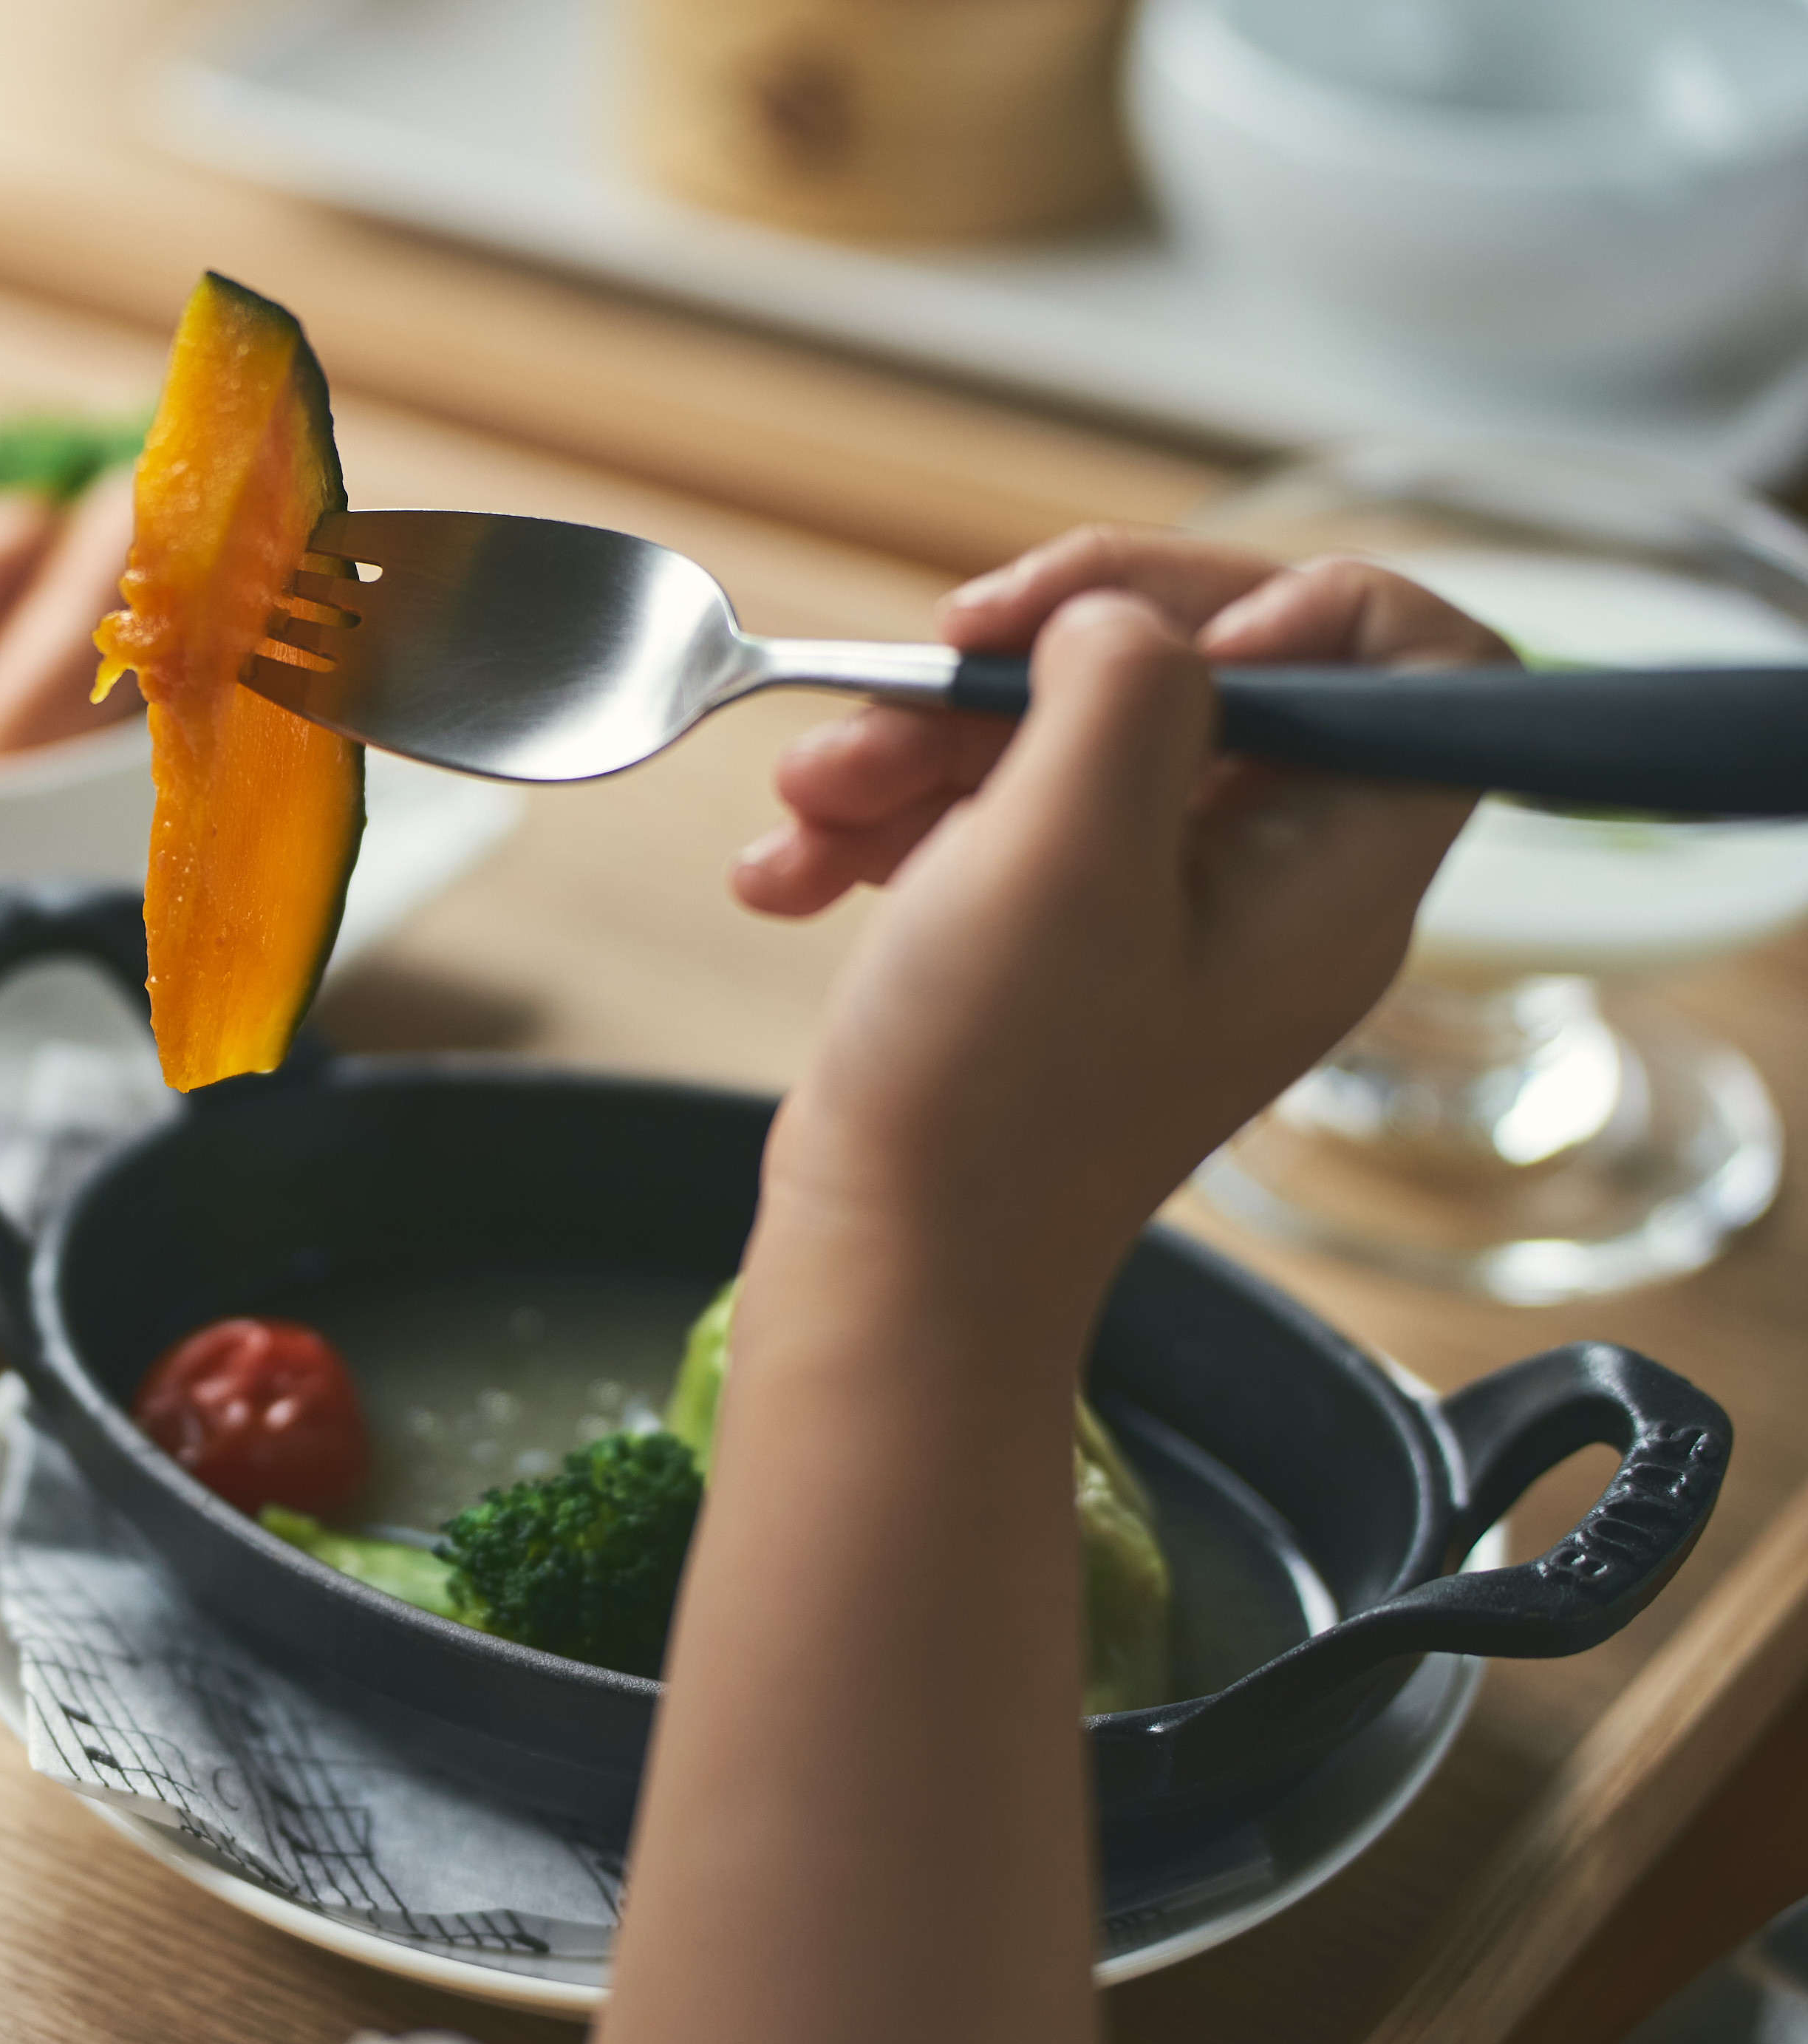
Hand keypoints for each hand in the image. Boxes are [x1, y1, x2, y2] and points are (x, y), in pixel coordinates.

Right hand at [732, 528, 1509, 1327]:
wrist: (891, 1265)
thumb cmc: (992, 1097)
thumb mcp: (1068, 848)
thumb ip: (1125, 685)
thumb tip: (1115, 621)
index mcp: (1334, 870)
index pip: (1416, 660)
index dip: (1298, 606)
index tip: (1152, 642)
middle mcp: (1267, 882)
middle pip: (1198, 669)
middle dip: (1033, 664)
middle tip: (933, 670)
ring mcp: (1153, 911)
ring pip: (1062, 735)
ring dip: (920, 742)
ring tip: (813, 803)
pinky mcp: (1052, 937)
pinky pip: (989, 815)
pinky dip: (888, 818)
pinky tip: (798, 868)